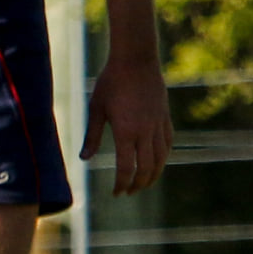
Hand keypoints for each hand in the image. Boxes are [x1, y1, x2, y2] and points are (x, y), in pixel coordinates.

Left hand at [81, 54, 171, 194]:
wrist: (136, 60)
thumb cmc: (111, 83)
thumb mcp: (96, 109)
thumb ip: (91, 136)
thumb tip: (84, 159)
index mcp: (126, 132)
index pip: (126, 168)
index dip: (121, 183)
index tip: (116, 193)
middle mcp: (145, 131)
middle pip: (146, 168)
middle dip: (137, 184)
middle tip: (127, 192)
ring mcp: (158, 124)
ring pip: (161, 158)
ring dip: (153, 175)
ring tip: (143, 184)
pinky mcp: (165, 117)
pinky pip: (167, 143)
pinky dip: (163, 157)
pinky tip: (157, 162)